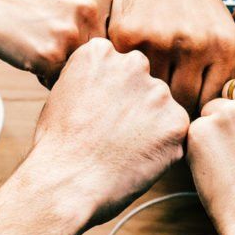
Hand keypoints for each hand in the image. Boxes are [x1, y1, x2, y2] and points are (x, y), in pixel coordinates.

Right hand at [0, 0, 112, 86]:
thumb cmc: (36, 7)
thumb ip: (103, 22)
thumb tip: (129, 67)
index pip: (117, 38)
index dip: (93, 43)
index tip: (71, 31)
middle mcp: (91, 9)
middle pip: (102, 57)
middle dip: (81, 59)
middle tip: (54, 40)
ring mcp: (72, 32)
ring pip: (84, 72)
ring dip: (65, 70)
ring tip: (44, 47)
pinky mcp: (52, 54)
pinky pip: (62, 82)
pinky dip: (47, 77)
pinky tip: (34, 55)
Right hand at [31, 37, 189, 225]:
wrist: (66, 182)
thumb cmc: (58, 145)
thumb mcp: (63, 93)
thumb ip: (93, 79)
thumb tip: (110, 85)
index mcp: (101, 52)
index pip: (118, 67)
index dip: (109, 94)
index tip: (97, 113)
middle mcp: (133, 63)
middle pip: (143, 83)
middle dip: (134, 105)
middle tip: (112, 135)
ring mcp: (158, 93)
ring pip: (161, 108)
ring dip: (150, 126)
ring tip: (122, 150)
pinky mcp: (176, 122)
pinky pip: (175, 133)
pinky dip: (162, 148)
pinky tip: (137, 160)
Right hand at [109, 0, 234, 111]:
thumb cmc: (193, 1)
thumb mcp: (221, 31)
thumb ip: (221, 72)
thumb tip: (215, 120)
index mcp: (224, 47)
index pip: (211, 103)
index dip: (199, 115)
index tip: (187, 115)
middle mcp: (195, 45)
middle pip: (183, 104)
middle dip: (173, 111)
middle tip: (162, 112)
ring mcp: (160, 41)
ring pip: (152, 94)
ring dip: (147, 97)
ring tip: (144, 98)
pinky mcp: (128, 37)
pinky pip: (128, 74)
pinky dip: (127, 78)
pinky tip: (127, 77)